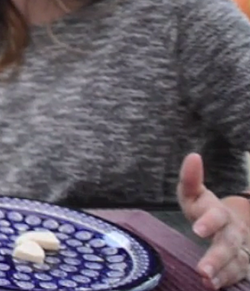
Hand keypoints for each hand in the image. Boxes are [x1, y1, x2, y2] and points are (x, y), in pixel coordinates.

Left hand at [177, 152, 249, 288]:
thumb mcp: (196, 194)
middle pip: (228, 243)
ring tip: (206, 279)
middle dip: (216, 256)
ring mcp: (241, 249)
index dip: (210, 221)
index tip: (197, 229)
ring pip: (236, 262)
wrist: (233, 222)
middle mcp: (234, 232)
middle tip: (201, 269)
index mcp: (221, 212)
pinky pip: (238, 274)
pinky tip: (213, 285)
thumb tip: (192, 157)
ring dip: (222, 272)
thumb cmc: (207, 209)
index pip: (218, 215)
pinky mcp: (242, 264)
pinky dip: (227, 280)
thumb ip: (191, 179)